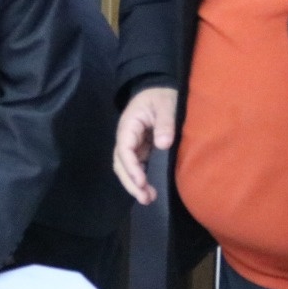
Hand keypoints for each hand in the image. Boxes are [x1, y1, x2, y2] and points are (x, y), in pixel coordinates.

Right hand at [112, 85, 177, 204]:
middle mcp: (127, 138)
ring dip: (135, 185)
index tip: (142, 181)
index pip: (124, 149)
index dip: (131, 167)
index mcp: (129, 125)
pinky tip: (150, 191)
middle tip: (146, 198)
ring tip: (149, 199)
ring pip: (127, 168)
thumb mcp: (166, 105)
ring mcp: (133, 145)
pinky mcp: (141, 150)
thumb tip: (163, 144)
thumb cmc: (161, 95)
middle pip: (121, 164)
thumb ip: (165, 123)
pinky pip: (137, 167)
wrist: (159, 89)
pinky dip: (141, 180)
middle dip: (131, 182)